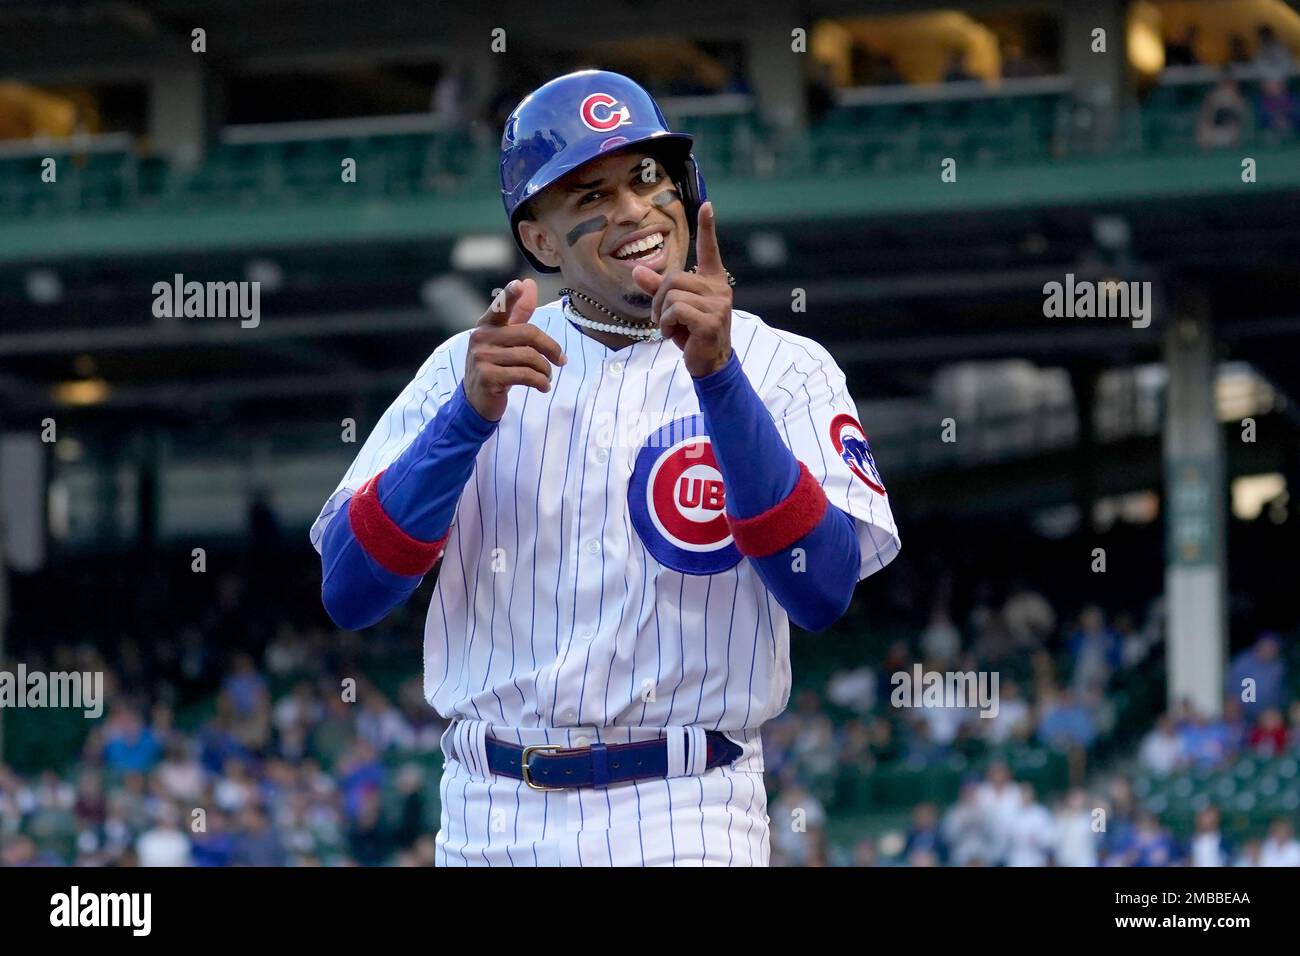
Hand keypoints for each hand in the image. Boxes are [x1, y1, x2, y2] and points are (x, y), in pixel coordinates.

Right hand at [464, 278, 565, 421]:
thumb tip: (529, 283)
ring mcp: (482, 358)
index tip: (519, 285)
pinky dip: (540, 382)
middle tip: (561, 360)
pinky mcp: (488, 377)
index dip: (510, 296)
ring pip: (529, 357)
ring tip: (547, 377)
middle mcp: (481, 338)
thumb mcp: (506, 339)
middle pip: (529, 334)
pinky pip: (525, 375)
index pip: (500, 307)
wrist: (476, 401)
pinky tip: (543, 387)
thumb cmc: (496, 365)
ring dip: (545, 370)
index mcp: (486, 325)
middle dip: (551, 348)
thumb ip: (518, 313)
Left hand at [632, 201, 731, 377]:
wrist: (710, 363)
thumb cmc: (692, 333)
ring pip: (672, 294)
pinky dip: (667, 325)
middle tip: (663, 318)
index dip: (707, 228)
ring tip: (671, 327)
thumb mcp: (673, 308)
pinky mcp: (709, 320)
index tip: (707, 205)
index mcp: (712, 281)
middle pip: (673, 278)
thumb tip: (636, 270)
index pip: (709, 250)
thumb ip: (656, 288)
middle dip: (659, 299)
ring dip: (662, 314)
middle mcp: (718, 289)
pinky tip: (675, 335)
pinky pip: (676, 310)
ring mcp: (717, 304)